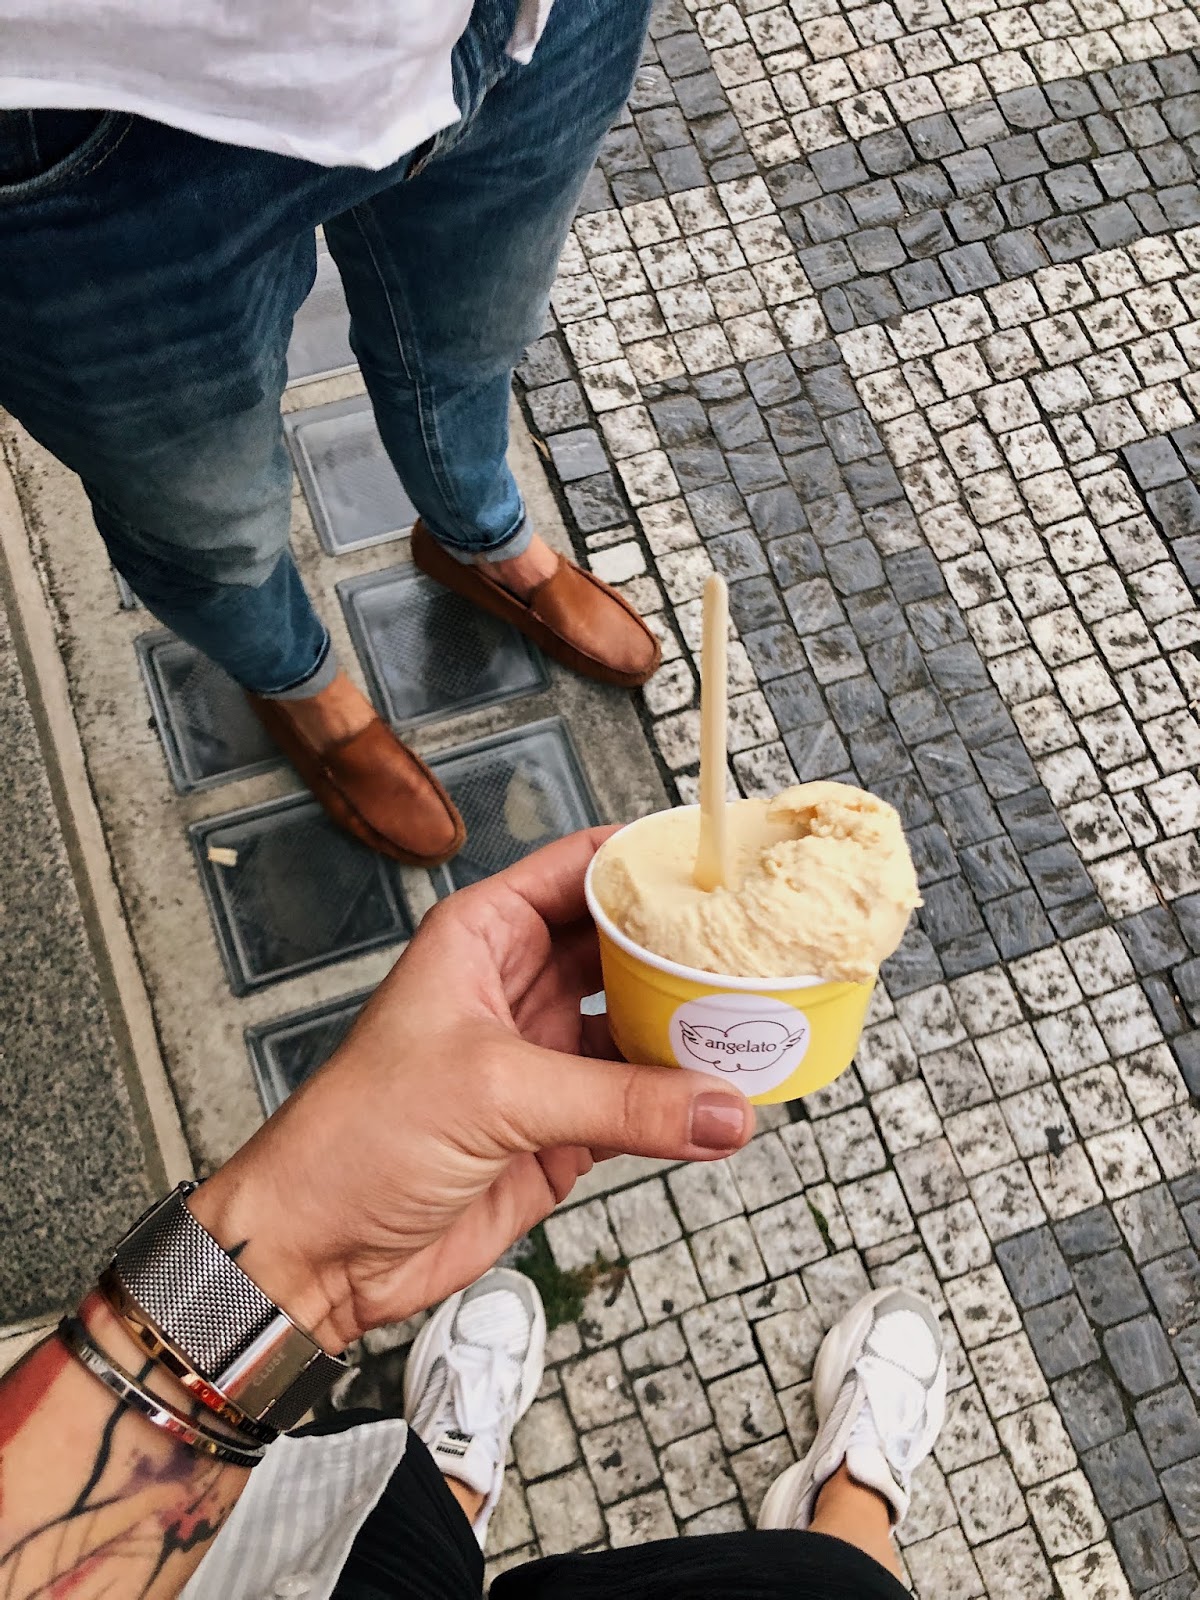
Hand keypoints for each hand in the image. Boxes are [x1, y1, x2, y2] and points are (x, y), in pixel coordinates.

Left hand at [191, 827, 753, 1349]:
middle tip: (764, 946)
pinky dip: (681, 1105)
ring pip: (638, 1023)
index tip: (725, 862)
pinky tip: (728, 1102)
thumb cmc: (358, 1137)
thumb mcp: (496, 1094)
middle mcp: (518, 984)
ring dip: (691, 1028)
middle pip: (623, 945)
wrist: (317, 1250)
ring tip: (763, 1019)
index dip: (650, 860)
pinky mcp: (558, 1128)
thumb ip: (620, 1102)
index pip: (583, 868)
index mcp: (485, 935)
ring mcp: (542, 1057)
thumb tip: (723, 1110)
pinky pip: (639, 1102)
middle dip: (687, 947)